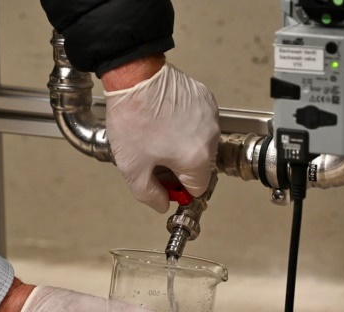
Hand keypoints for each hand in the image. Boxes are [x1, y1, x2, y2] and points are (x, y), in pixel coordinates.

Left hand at [103, 60, 219, 212]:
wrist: (134, 76)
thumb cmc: (132, 118)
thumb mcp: (132, 168)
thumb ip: (149, 195)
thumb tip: (162, 203)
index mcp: (196, 159)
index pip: (198, 189)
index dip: (179, 189)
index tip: (165, 181)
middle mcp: (210, 138)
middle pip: (201, 166)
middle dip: (180, 166)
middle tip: (156, 156)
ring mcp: (210, 116)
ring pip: (202, 143)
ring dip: (185, 144)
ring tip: (160, 134)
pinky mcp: (205, 98)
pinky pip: (200, 121)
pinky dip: (187, 124)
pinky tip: (167, 118)